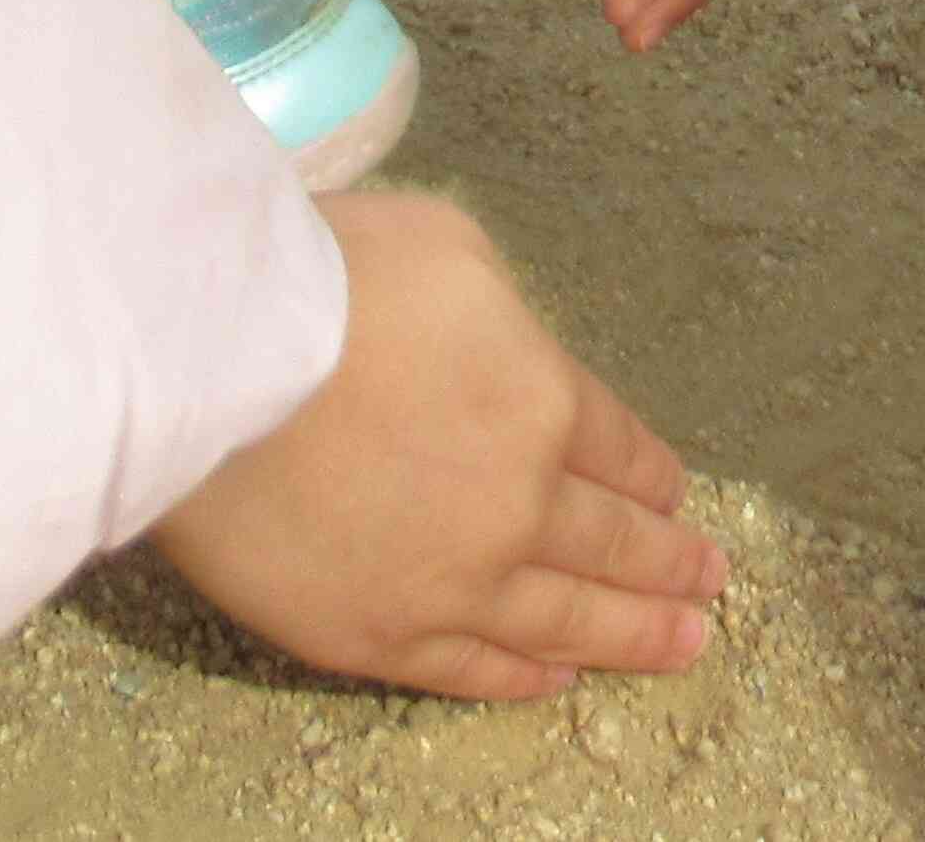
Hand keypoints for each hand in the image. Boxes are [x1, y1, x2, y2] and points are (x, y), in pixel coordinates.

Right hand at [153, 192, 722, 699]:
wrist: (212, 361)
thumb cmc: (323, 278)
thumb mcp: (449, 247)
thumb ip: (500, 313)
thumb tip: (503, 350)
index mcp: (543, 402)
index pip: (620, 451)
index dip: (654, 477)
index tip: (677, 498)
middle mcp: (516, 504)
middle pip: (612, 543)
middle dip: (670, 564)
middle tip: (711, 583)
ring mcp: (448, 582)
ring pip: (563, 619)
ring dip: (632, 633)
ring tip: (683, 644)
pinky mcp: (374, 634)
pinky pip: (471, 669)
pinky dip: (525, 676)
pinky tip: (562, 677)